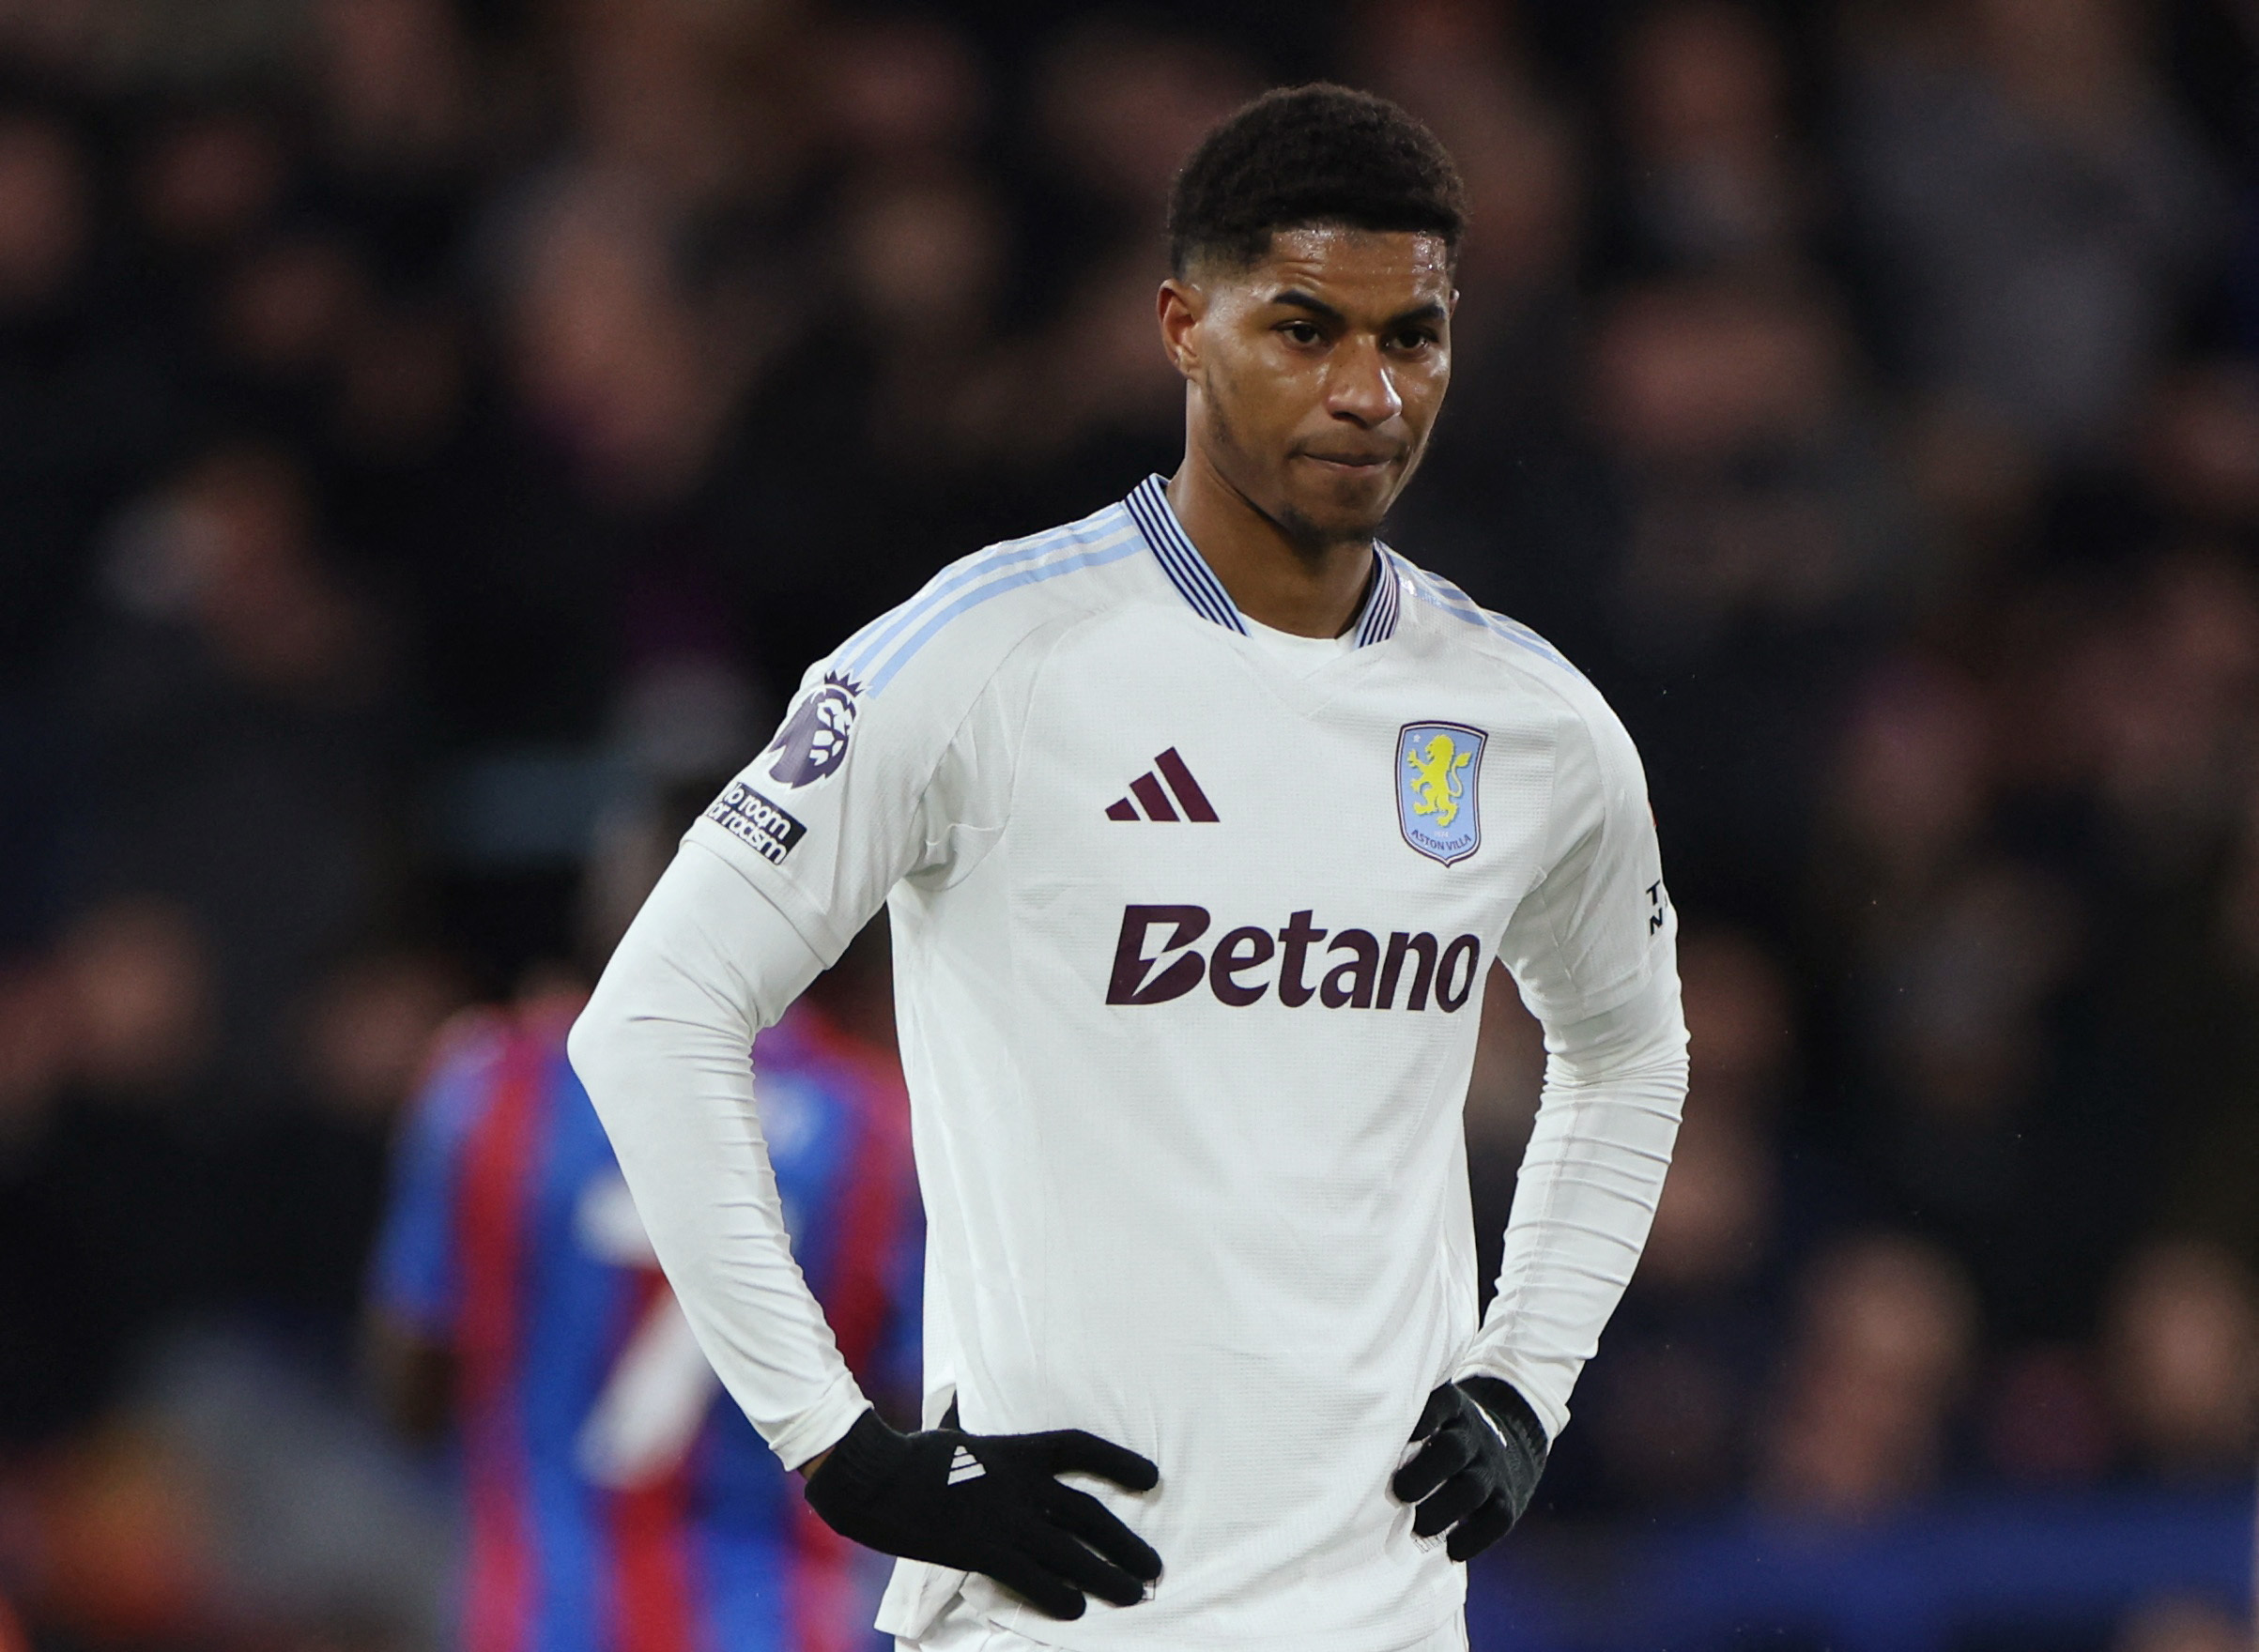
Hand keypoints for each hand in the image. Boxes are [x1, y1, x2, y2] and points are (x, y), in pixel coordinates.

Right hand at [802, 1407, 1162, 1619]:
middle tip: (1155, 1564)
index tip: (1151, 1477)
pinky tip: (1077, 1609)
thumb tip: (988, 1433)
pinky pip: (1030, 1576)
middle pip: (1086, 1512)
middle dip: (1125, 1540)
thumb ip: (985, 1446)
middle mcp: (1016, 1482)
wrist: (870, 1475)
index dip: (1119, 1461)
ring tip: (1136, 1592)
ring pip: (1069, 1550)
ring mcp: (1000, 1516)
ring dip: (1107, 1574)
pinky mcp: (978, 1548)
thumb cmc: (908, 1457)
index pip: (1079, 1447)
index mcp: (1013, 1449)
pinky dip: (1058, 1594)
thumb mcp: (959, 1439)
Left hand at [1390, 1377, 1547, 1561]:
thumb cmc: (1446, 1437)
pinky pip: (1498, 1519)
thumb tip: (1351, 1451)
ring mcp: (1493, 1468)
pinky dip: (1474, 1537)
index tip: (1408, 1432)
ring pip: (1473, 1487)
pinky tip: (1451, 1550)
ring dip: (1443, 1510)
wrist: (1510, 1447)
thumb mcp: (1433, 1417)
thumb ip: (1403, 1428)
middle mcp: (1475, 1437)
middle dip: (1424, 1474)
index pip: (1444, 1402)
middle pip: (1454, 1450)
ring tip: (1418, 1529)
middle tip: (1399, 1493)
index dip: (1426, 1415)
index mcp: (1453, 1411)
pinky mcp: (1509, 1499)